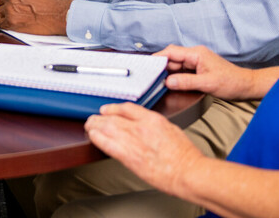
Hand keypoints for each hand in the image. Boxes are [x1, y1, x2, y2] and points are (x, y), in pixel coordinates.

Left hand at [0, 0, 70, 34]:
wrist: (57, 15)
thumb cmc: (49, 4)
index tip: (6, 1)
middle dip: (1, 5)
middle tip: (7, 9)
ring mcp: (10, 9)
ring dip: (2, 14)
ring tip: (9, 16)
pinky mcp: (11, 22)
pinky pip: (0, 23)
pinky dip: (4, 24)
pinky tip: (11, 23)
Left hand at [84, 103, 203, 197]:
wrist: (188, 172)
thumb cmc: (185, 156)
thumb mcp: (171, 130)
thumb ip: (155, 126)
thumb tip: (146, 127)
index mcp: (153, 119)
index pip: (126, 108)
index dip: (113, 108)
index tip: (107, 110)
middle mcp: (141, 127)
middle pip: (112, 117)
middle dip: (100, 118)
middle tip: (94, 120)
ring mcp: (133, 140)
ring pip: (106, 127)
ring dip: (95, 126)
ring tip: (90, 127)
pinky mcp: (129, 156)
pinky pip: (107, 144)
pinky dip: (97, 138)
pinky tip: (93, 137)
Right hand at [156, 45, 260, 99]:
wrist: (247, 86)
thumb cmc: (231, 83)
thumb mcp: (207, 84)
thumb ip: (185, 82)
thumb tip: (167, 82)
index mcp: (196, 54)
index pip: (171, 52)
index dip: (157, 57)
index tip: (146, 65)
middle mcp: (195, 55)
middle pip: (172, 58)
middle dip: (161, 66)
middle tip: (150, 76)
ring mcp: (197, 62)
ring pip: (176, 65)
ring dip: (168, 72)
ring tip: (157, 80)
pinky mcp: (199, 69)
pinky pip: (182, 70)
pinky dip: (175, 76)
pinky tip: (170, 83)